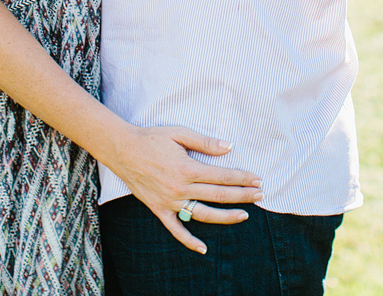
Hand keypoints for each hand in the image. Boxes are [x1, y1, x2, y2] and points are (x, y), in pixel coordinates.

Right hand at [100, 123, 262, 253]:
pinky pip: (176, 230)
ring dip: (226, 217)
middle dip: (242, 195)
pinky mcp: (160, 209)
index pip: (222, 176)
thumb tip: (229, 146)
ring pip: (203, 214)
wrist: (122, 150)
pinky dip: (189, 241)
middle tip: (260, 195)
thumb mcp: (179, 133)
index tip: (257, 179)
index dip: (242, 178)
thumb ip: (205, 142)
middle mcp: (181, 188)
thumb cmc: (151, 138)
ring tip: (244, 216)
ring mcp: (170, 201)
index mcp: (188, 168)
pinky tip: (203, 248)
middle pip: (218, 195)